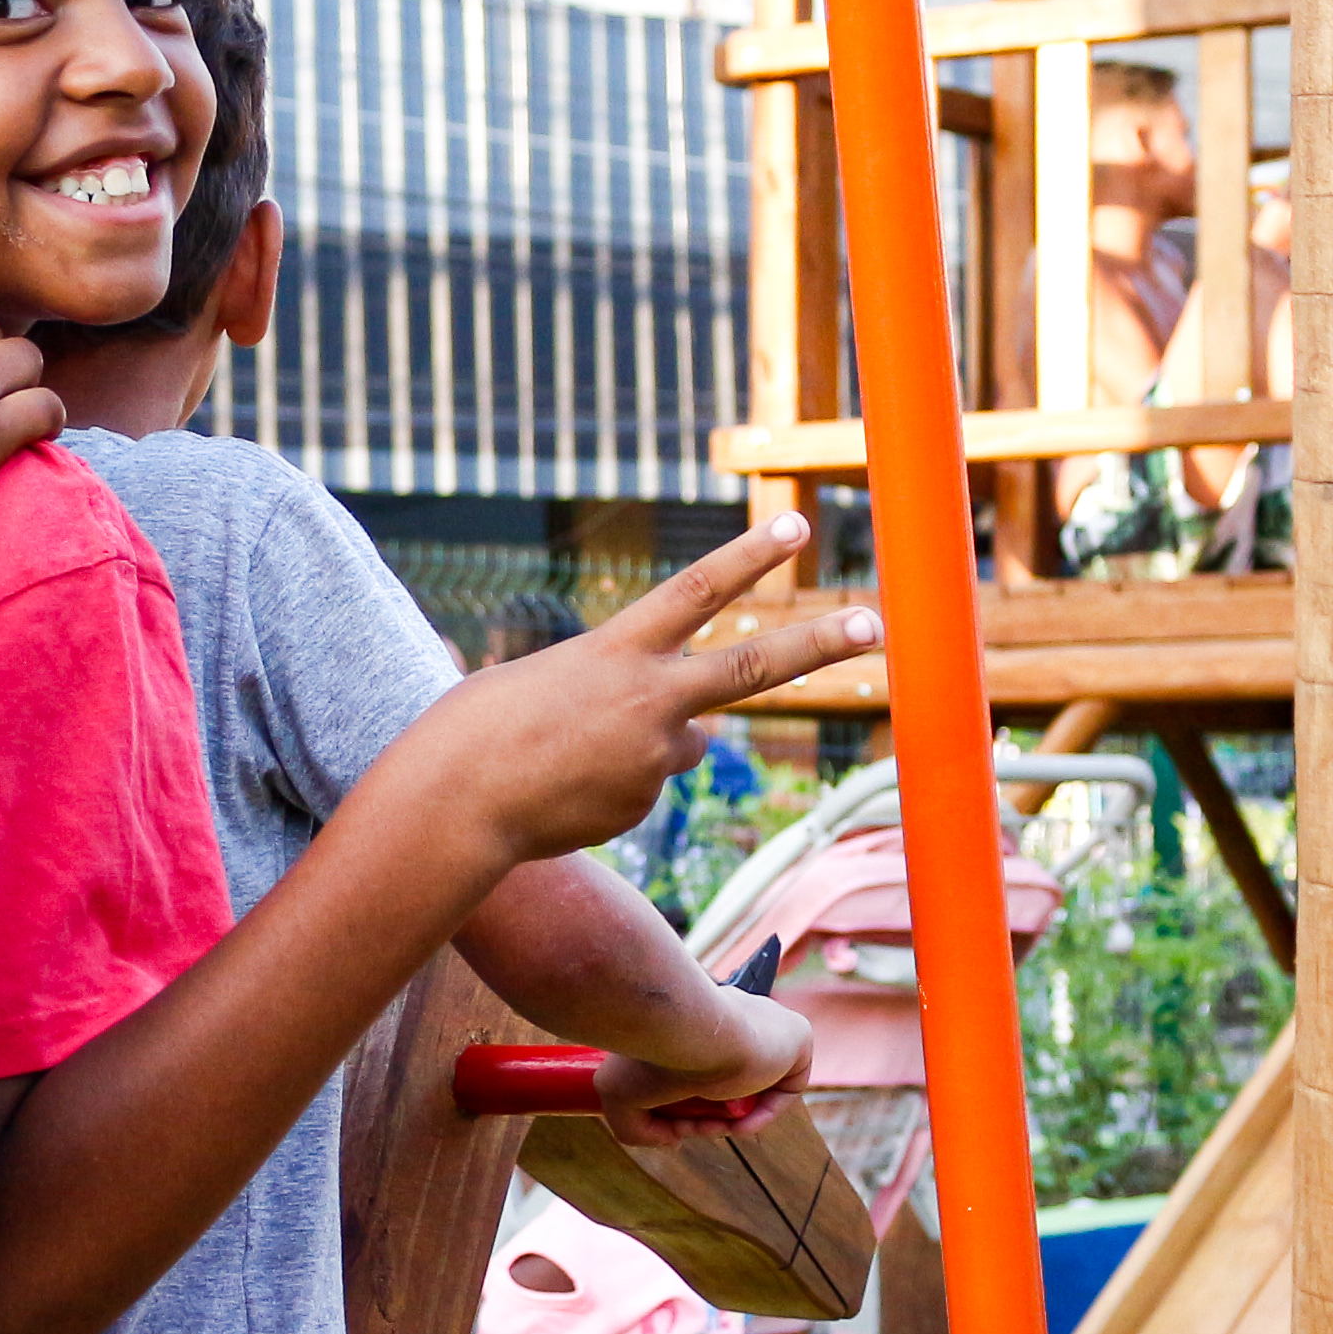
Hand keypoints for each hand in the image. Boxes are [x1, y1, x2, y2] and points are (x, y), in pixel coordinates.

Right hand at [371, 521, 878, 871]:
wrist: (458, 805)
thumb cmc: (479, 729)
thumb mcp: (549, 679)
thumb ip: (625, 689)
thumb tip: (694, 735)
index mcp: (618, 651)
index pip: (699, 590)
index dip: (751, 555)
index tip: (798, 526)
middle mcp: (651, 701)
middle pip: (755, 664)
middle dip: (820, 642)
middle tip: (874, 623)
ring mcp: (654, 760)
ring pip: (685, 737)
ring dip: (650, 738)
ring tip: (574, 750)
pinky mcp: (644, 807)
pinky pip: (645, 786)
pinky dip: (614, 783)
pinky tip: (566, 789)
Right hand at [595, 989, 811, 1145]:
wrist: (686, 1029)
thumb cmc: (648, 1054)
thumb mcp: (619, 1094)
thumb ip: (634, 1126)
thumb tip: (672, 1142)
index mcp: (695, 1018)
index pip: (701, 1067)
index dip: (685, 1107)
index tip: (670, 1127)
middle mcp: (732, 1017)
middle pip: (727, 1082)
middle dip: (706, 1115)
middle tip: (688, 1130)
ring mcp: (766, 1025)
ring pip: (754, 1088)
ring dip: (729, 1119)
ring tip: (710, 1127)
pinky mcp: (796, 1038)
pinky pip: (785, 1089)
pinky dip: (763, 1116)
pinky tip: (737, 1125)